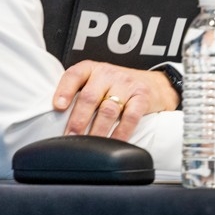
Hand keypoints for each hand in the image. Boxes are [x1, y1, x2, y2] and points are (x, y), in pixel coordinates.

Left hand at [53, 61, 178, 139]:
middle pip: (90, 97)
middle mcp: (108, 74)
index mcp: (93, 69)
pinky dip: (121, 132)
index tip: (57, 107)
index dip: (64, 90)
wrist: (157, 84)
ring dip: (97, 130)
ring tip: (89, 145)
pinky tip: (114, 143)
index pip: (75, 75)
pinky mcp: (142, 97)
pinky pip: (130, 117)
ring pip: (108, 109)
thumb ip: (81, 94)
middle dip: (78, 119)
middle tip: (70, 137)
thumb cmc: (121, 87)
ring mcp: (127, 85)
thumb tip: (57, 120)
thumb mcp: (99, 82)